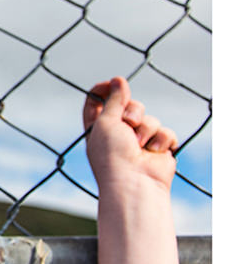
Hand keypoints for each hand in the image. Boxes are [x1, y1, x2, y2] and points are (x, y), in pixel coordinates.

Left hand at [83, 76, 176, 192]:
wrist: (135, 183)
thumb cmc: (113, 155)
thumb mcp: (106, 122)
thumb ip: (113, 100)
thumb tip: (118, 80)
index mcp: (99, 128)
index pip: (97, 102)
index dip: (104, 90)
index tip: (111, 83)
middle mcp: (118, 134)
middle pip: (129, 105)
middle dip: (132, 111)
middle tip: (129, 123)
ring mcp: (140, 142)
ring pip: (149, 118)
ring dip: (146, 128)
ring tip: (140, 145)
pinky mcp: (159, 149)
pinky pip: (165, 132)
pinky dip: (161, 140)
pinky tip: (154, 152)